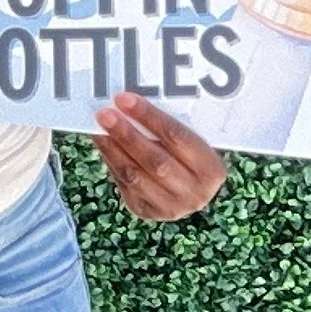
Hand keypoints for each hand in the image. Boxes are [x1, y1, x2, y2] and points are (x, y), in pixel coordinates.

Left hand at [92, 92, 227, 220]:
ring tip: (98, 128)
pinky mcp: (148, 211)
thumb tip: (129, 104)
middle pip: (155, 160)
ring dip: (113, 149)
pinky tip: (103, 144)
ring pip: (135, 175)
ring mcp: (171, 207)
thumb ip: (170, 129)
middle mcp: (194, 192)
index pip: (178, 137)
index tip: (124, 100)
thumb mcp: (193, 143)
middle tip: (105, 114)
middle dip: (127, 135)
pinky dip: (111, 161)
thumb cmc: (190, 157)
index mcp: (211, 170)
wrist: (191, 192)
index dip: (149, 117)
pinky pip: (125, 184)